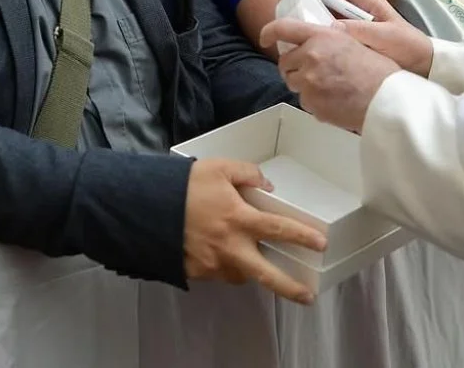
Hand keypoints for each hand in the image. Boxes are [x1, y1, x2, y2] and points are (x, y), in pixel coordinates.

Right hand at [184, 158, 326, 304]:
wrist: (143, 208)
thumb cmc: (182, 186)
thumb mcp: (217, 167)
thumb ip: (247, 173)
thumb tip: (267, 186)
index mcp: (238, 218)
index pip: (278, 229)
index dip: (301, 236)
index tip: (320, 244)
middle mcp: (229, 246)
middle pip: (265, 274)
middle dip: (289, 288)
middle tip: (307, 295)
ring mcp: (212, 263)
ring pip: (240, 274)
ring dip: (250, 268)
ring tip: (250, 256)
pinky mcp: (196, 272)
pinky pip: (219, 273)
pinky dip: (225, 265)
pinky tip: (221, 252)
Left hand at [261, 20, 399, 131]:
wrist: (388, 100)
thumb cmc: (380, 72)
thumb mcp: (354, 42)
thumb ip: (330, 41)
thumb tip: (316, 45)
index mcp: (322, 36)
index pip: (284, 28)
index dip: (270, 32)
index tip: (265, 37)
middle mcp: (311, 56)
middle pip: (285, 62)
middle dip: (294, 68)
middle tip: (313, 73)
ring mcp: (309, 81)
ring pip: (294, 83)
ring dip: (305, 85)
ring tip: (330, 88)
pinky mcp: (311, 103)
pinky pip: (305, 102)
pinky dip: (316, 102)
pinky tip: (335, 100)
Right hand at [303, 0, 432, 75]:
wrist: (423, 69)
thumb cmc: (408, 46)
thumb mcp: (385, 36)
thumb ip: (359, 31)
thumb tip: (330, 28)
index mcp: (367, 2)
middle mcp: (356, 14)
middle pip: (326, 0)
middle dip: (307, 1)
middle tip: (290, 10)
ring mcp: (352, 30)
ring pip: (325, 20)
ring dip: (310, 23)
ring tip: (294, 31)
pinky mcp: (350, 47)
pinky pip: (330, 40)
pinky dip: (318, 42)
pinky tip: (309, 49)